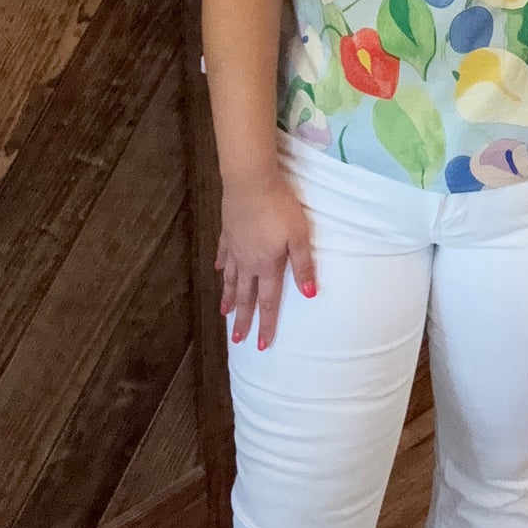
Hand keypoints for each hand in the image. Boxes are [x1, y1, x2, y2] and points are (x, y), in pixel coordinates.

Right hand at [215, 170, 317, 350]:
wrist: (250, 181)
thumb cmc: (279, 207)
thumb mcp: (299, 236)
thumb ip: (303, 265)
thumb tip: (309, 295)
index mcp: (267, 265)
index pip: (268, 302)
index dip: (266, 324)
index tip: (261, 345)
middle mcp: (247, 262)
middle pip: (244, 296)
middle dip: (242, 319)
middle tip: (237, 340)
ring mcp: (234, 247)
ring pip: (230, 279)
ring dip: (228, 297)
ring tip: (223, 313)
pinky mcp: (227, 231)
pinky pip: (223, 254)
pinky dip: (221, 265)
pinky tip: (218, 270)